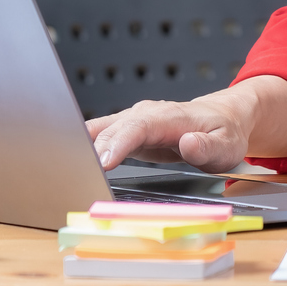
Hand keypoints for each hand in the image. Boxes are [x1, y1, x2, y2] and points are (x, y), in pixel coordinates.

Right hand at [84, 74, 286, 173]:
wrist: (224, 118)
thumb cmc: (225, 132)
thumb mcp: (226, 145)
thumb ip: (208, 147)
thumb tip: (188, 144)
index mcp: (169, 117)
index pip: (139, 126)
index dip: (118, 142)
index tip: (102, 160)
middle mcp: (147, 114)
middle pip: (113, 128)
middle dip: (92, 148)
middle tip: (74, 171)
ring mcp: (135, 120)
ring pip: (101, 128)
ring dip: (80, 144)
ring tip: (60, 165)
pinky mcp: (128, 131)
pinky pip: (101, 134)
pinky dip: (83, 145)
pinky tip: (68, 159)